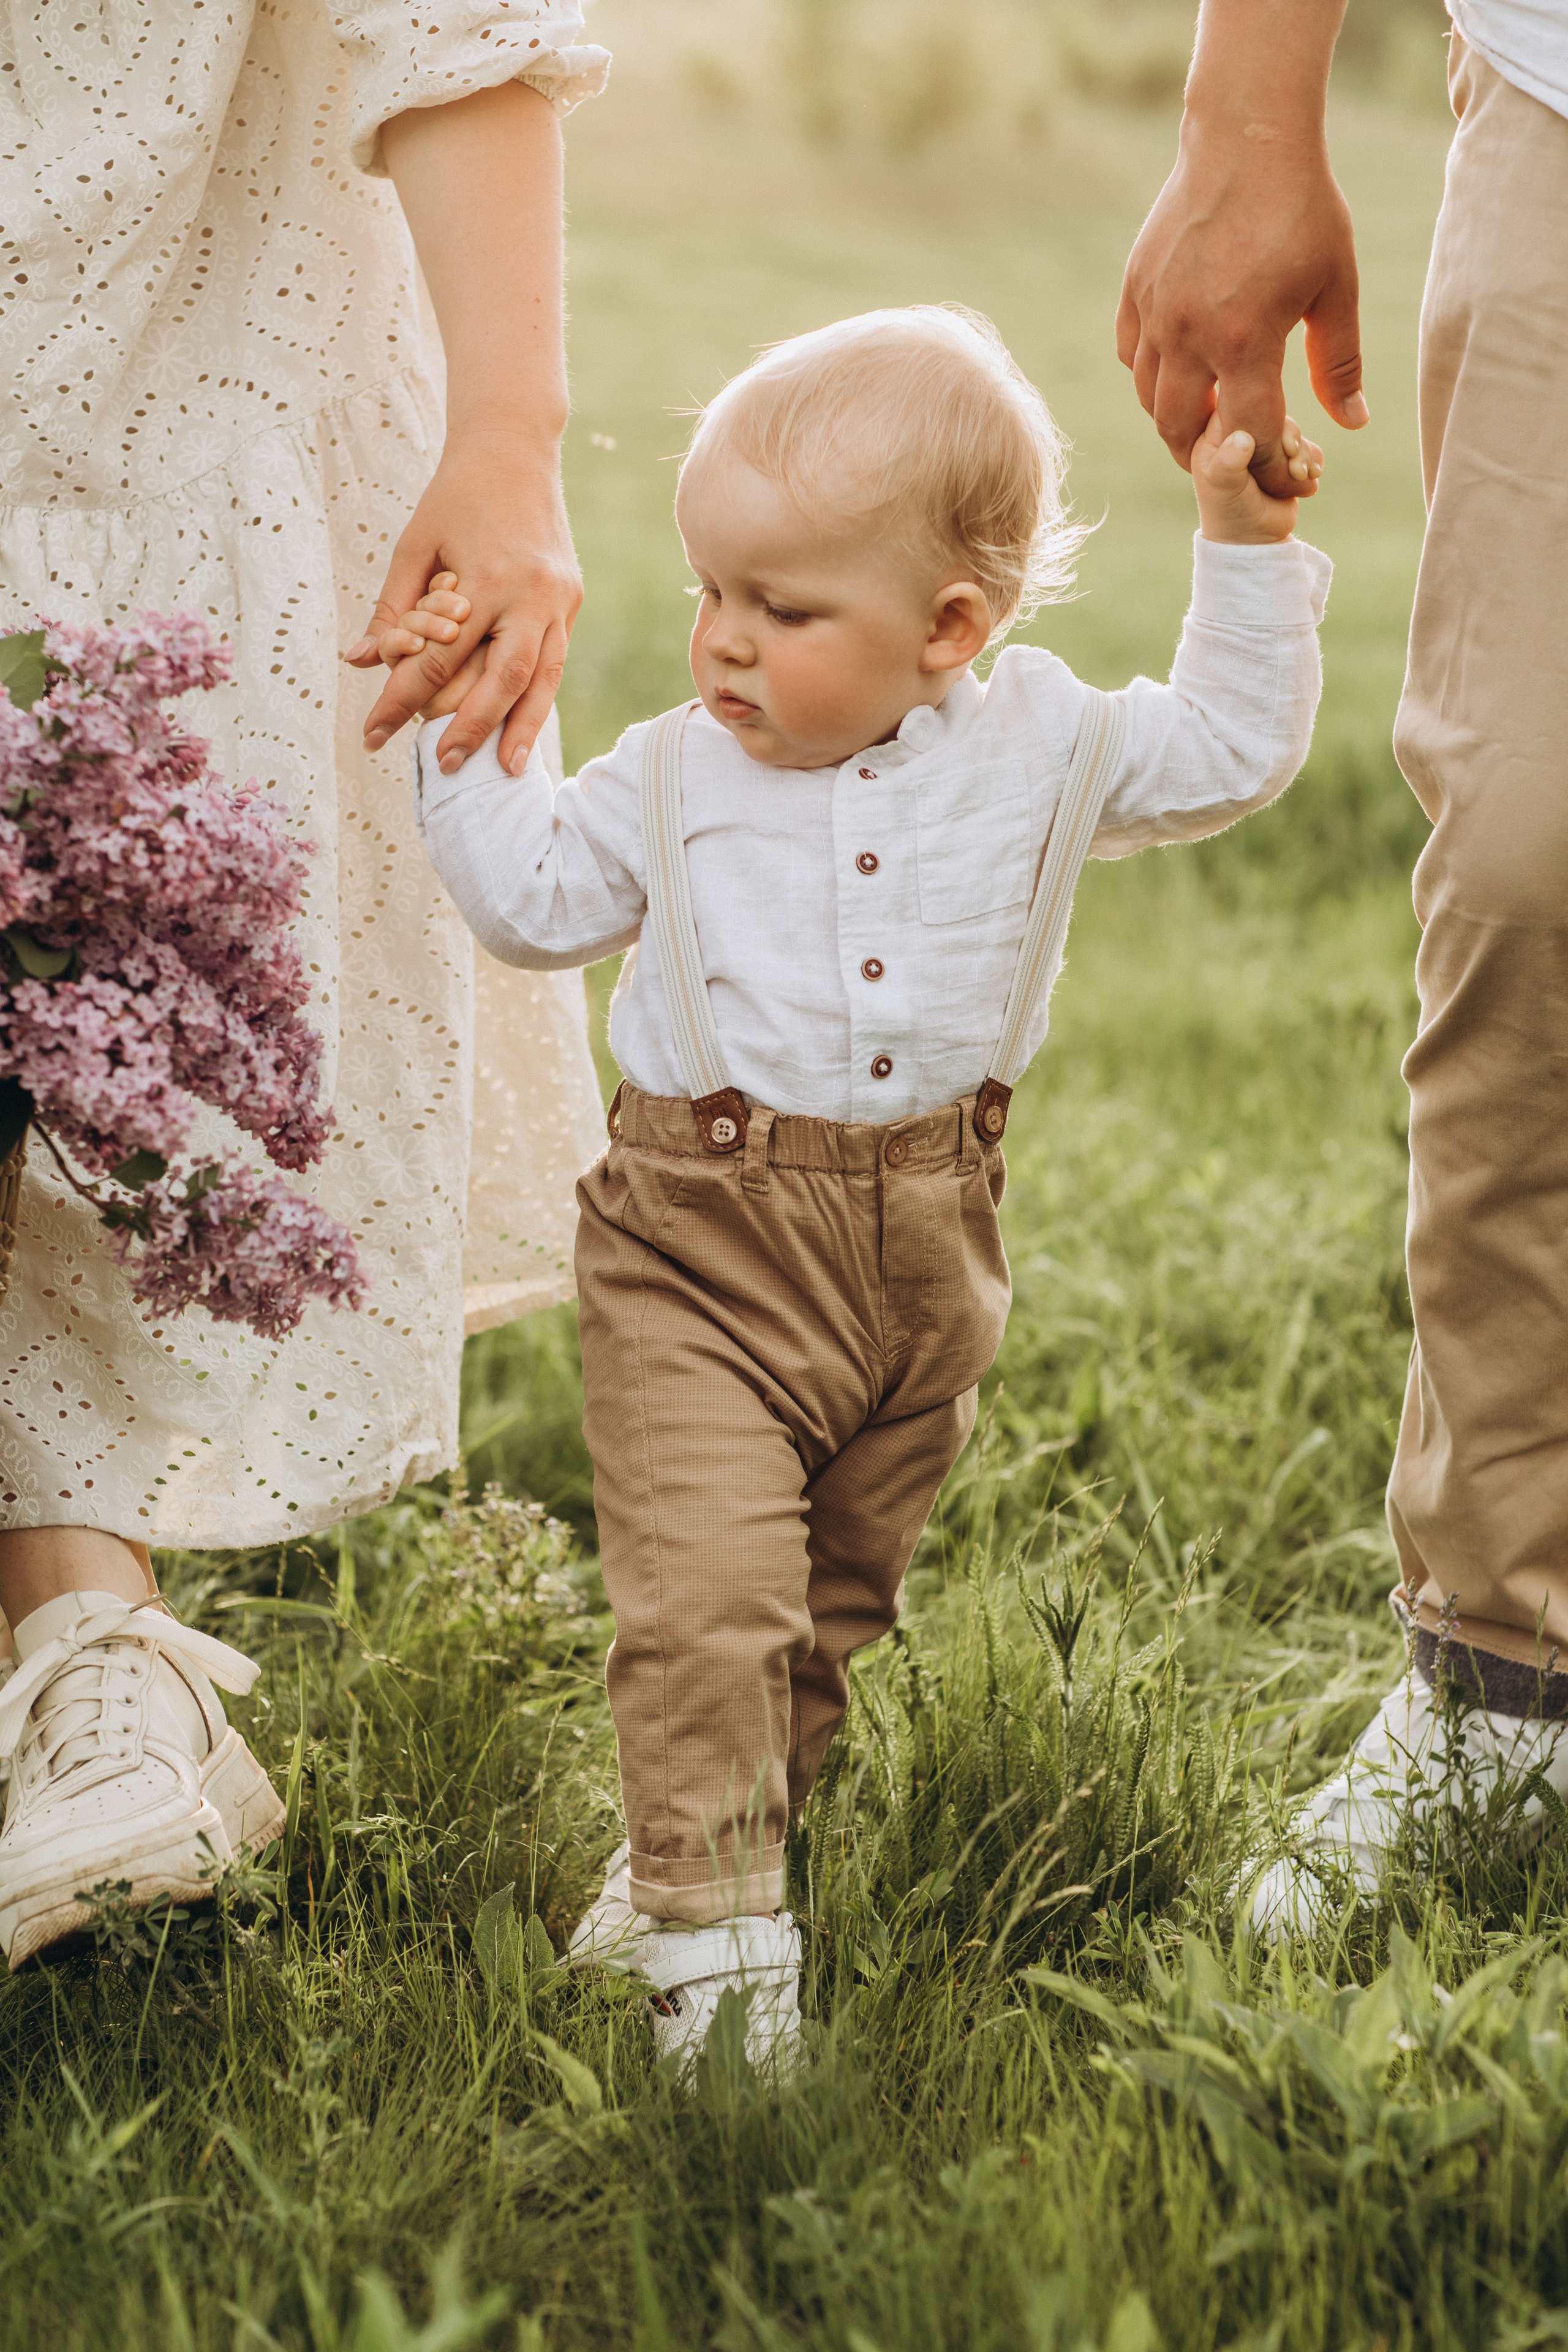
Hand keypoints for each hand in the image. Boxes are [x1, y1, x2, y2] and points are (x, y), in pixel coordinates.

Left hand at [345, 433, 580, 776]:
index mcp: (484, 577)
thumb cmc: (455, 496)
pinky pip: (554, 661)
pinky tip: (523, 731)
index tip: (372, 735)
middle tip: (443, 765)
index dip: (400, 701)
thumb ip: (392, 608)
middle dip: (470, 727)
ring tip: (502, 770)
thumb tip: (361, 662)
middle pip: (500, 679)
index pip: (437, 657)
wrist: (516, 449)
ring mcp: (557, 599)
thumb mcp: (414, 545)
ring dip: (520, 728)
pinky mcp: (571, 601)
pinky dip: (538, 700)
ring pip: (541, 679)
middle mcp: (528, 593)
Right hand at [1117, 118, 1365, 497]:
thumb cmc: (1302, 209)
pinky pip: (1130, 353)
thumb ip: (1338, 361)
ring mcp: (1155, 312)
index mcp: (1244, 342)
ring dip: (1173, 420)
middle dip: (1206, 457)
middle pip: (1179, 431)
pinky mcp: (1136, 288)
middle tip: (1229, 459)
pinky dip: (1150, 374)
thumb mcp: (1335, 287)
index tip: (1282, 473)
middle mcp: (1189, 335)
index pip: (1247, 437)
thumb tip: (1352, 422)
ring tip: (1201, 420)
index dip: (1266, 467)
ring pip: (1148, 398)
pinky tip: (1175, 368)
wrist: (1247, 137)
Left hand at [1191, 411, 1321, 542]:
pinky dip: (1313, 461)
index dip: (1262, 416)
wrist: (1253, 542)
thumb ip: (1228, 462)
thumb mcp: (1224, 489)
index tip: (1272, 441)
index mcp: (1216, 435)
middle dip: (1288, 436)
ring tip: (1299, 475)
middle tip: (1292, 457)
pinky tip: (1309, 478)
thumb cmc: (1230, 515)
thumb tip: (1243, 437)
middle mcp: (1240, 435)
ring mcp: (1266, 448)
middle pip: (1273, 412)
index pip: (1239, 403)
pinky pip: (1308, 447)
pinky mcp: (1287, 460)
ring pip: (1293, 431)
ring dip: (1303, 453)